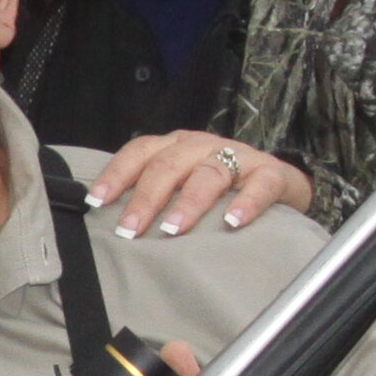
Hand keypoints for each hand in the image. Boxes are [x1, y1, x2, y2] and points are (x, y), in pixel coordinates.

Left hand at [84, 130, 310, 237]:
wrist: (279, 184)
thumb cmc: (221, 189)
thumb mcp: (183, 185)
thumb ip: (153, 197)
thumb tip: (109, 226)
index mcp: (176, 146)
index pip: (140, 152)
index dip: (117, 174)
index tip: (97, 201)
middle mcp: (202, 146)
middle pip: (169, 165)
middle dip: (146, 197)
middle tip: (130, 229)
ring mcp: (238, 156)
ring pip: (209, 173)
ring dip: (189, 201)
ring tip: (173, 228)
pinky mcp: (271, 173)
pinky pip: (260, 185)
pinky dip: (247, 202)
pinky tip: (233, 221)